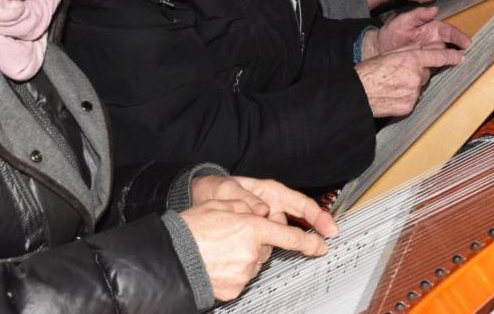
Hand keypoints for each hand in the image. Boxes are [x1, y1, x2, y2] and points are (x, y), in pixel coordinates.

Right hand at [180, 199, 330, 301]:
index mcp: (253, 228)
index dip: (309, 242)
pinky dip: (233, 270)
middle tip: (232, 236)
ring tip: (220, 249)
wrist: (171, 256)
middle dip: (256, 242)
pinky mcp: (234, 289)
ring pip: (253, 263)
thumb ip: (246, 207)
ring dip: (243, 256)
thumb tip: (260, 213)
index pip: (289, 237)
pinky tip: (217, 263)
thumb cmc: (192, 228)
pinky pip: (241, 277)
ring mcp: (243, 273)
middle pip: (266, 248)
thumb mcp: (221, 204)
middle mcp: (252, 252)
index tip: (322, 246)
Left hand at [191, 175, 337, 237]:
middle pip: (298, 221)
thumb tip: (263, 210)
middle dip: (312, 232)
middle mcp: (273, 206)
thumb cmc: (217, 191)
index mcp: (271, 192)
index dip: (318, 216)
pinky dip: (272, 248)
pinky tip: (268, 252)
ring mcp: (268, 220)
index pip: (300, 203)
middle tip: (321, 245)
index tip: (329, 229)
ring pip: (282, 236)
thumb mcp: (228, 190)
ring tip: (278, 244)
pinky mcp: (260, 233)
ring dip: (283, 242)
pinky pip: (271, 242)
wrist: (202, 199)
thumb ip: (245, 198)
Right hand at [355, 46, 464, 115]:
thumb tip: (423, 49)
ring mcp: (414, 92)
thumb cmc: (370, 71)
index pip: (437, 56)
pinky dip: (405, 97)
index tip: (460, 56)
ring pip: (418, 87)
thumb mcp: (390, 54)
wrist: (358, 92)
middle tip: (399, 73)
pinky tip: (392, 95)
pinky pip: (412, 100)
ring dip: (410, 85)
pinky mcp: (409, 106)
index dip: (450, 56)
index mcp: (411, 59)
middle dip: (416, 72)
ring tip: (392, 85)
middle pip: (425, 73)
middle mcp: (416, 76)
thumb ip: (409, 51)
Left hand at [360, 6, 470, 58]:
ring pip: (446, 57)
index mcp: (431, 28)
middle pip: (452, 45)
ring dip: (455, 60)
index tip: (467, 42)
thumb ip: (419, 14)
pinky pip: (437, 66)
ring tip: (463, 64)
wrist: (378, 48)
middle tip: (468, 55)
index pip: (449, 31)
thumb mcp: (403, 20)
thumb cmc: (391, 32)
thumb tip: (435, 9)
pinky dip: (443, 68)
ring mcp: (430, 53)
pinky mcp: (425, 64)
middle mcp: (434, 41)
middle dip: (461, 50)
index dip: (459, 36)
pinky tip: (449, 72)